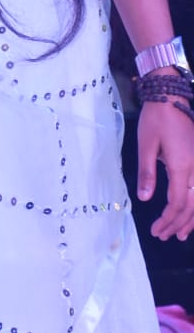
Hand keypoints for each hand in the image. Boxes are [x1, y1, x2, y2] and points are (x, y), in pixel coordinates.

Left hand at [137, 98, 193, 241]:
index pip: (178, 202)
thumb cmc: (155, 119)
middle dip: (179, 223)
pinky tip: (192, 213)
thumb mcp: (146, 144)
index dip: (168, 219)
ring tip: (180, 234)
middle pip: (192, 205)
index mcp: (182, 165)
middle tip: (164, 236)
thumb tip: (144, 198)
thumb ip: (146, 173)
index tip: (156, 229)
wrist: (171, 97)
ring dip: (192, 218)